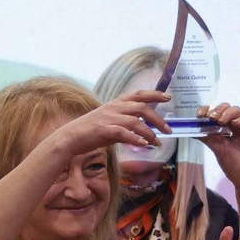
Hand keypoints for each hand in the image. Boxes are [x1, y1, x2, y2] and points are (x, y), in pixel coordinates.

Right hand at [46, 90, 171, 155]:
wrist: (71, 137)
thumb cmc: (91, 131)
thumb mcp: (111, 122)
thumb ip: (126, 122)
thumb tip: (144, 130)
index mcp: (117, 103)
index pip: (139, 94)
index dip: (155, 94)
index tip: (168, 97)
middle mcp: (115, 108)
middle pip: (143, 108)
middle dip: (158, 119)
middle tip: (168, 130)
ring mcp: (109, 118)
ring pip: (136, 122)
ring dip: (150, 133)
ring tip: (157, 143)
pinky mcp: (104, 130)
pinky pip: (124, 133)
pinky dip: (136, 139)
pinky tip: (144, 145)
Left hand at [196, 103, 239, 194]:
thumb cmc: (233, 164)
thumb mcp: (217, 149)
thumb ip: (207, 138)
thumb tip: (192, 130)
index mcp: (223, 129)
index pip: (215, 114)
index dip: (207, 110)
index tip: (200, 114)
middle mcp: (234, 125)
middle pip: (225, 108)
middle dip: (218, 110)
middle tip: (212, 117)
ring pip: (236, 110)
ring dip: (227, 113)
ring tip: (221, 121)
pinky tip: (235, 124)